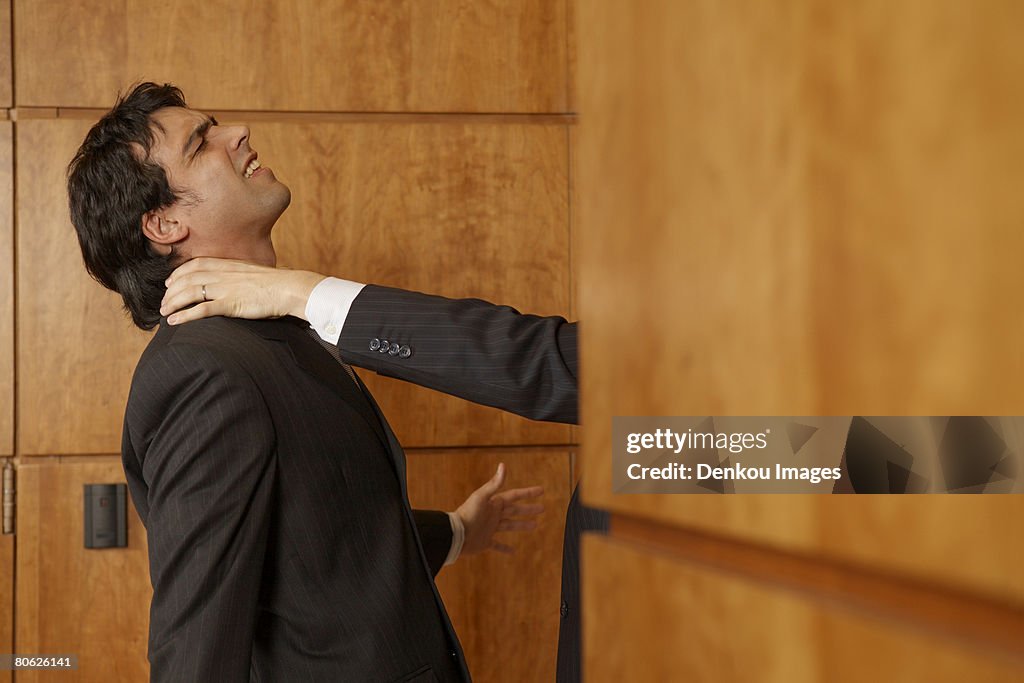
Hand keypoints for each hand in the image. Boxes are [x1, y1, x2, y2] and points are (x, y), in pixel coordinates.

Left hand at [160, 258, 325, 324]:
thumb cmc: (276, 284)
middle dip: (171, 291)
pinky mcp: (230, 304)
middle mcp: (222, 274)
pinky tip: (175, 321)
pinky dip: (184, 315)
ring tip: (164, 312)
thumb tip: (234, 284)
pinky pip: (201, 309)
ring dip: (173, 302)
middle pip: (187, 279)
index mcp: (227, 265)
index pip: (194, 265)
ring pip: (189, 293)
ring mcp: (225, 289)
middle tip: (164, 302)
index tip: (170, 282)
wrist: (289, 288)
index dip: (178, 273)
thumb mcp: (252, 274)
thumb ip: (238, 276)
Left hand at [455, 463, 543, 554]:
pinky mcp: (485, 542)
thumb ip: (494, 483)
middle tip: (542, 508)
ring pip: (510, 526)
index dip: (528, 493)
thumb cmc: (467, 514)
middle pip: (515, 510)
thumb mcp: (481, 496)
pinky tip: (513, 552)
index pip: (515, 496)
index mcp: (494, 503)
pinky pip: (497, 545)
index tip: (541, 490)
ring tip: (535, 525)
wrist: (456, 535)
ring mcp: (490, 528)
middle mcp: (493, 514)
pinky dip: (504, 549)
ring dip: (522, 525)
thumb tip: (503, 465)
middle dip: (528, 509)